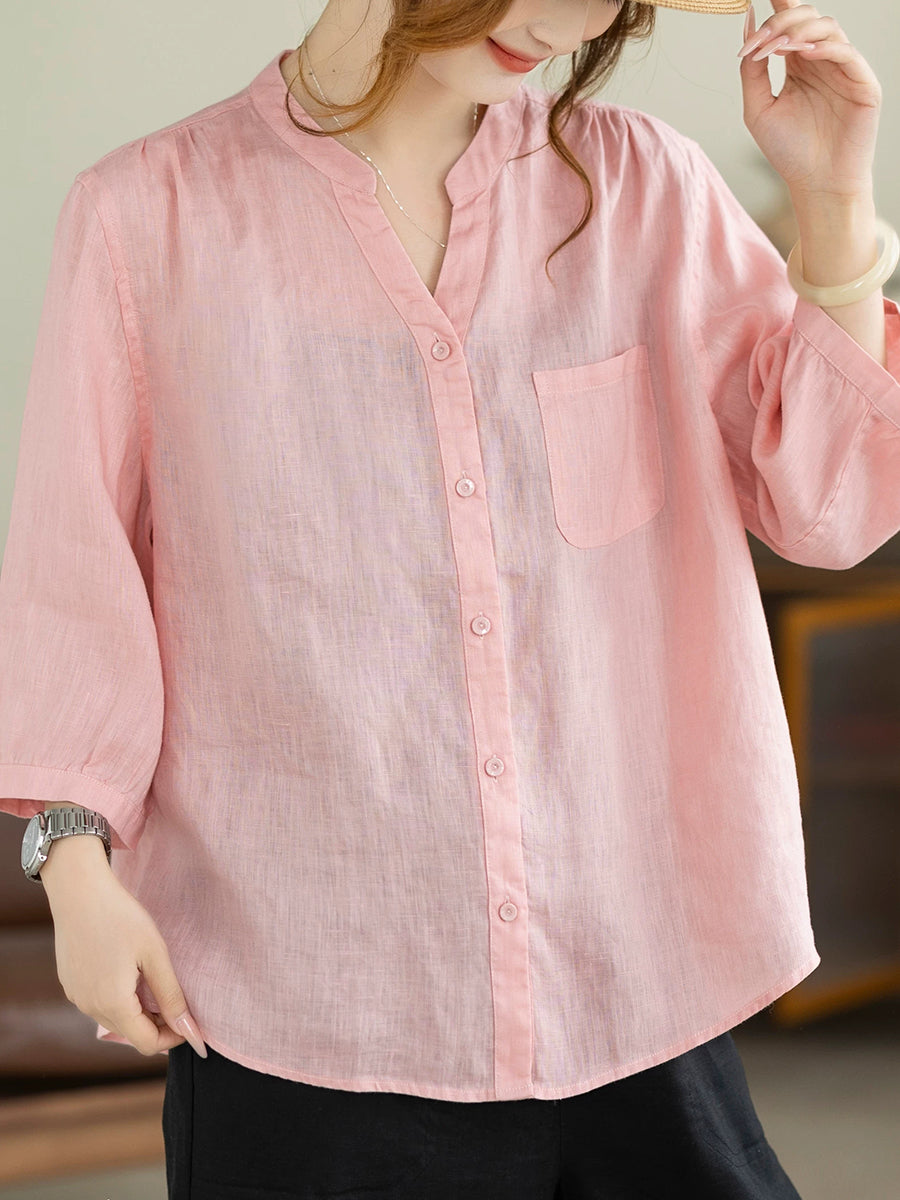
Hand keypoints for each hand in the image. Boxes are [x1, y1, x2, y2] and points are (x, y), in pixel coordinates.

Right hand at [45, 856, 205, 1056]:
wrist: (78, 890)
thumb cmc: (120, 917)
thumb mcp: (154, 954)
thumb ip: (171, 995)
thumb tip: (189, 1030)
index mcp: (112, 1004)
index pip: (147, 1043)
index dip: (173, 1037)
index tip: (190, 1020)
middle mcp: (89, 1007)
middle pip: (131, 1033)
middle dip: (157, 1024)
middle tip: (176, 997)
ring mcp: (76, 997)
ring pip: (114, 1020)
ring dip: (138, 1011)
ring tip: (153, 980)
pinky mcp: (70, 984)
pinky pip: (99, 1004)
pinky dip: (119, 999)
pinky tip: (129, 971)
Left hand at [738, 1, 880, 200]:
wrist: (816, 184)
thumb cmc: (789, 151)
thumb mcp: (758, 108)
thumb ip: (751, 69)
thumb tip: (747, 23)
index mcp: (798, 64)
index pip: (789, 23)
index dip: (777, 6)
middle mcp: (821, 61)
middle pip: (807, 17)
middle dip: (781, 22)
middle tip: (760, 40)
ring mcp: (843, 69)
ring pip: (827, 27)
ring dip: (799, 32)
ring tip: (777, 48)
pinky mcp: (862, 82)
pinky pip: (846, 52)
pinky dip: (825, 48)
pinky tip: (804, 55)